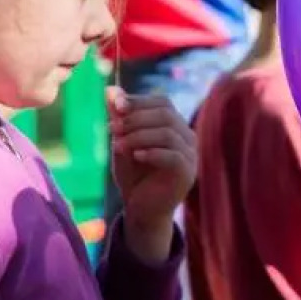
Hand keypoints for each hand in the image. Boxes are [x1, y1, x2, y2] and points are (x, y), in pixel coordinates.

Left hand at [108, 88, 195, 257]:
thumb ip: (119, 118)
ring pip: (168, 133)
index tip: (114, 106)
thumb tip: (109, 90)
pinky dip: (152, 153)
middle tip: (112, 128)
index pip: (162, 102)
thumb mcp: (122, 142)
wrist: (142, 209)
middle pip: (166, 114)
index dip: (139, 101)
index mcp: (174, 126)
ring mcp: (191, 155)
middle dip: (136, 119)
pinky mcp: (187, 173)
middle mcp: (187, 137)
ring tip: (117, 146)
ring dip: (139, 136)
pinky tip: (136, 156)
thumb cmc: (134, 175)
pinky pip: (174, 156)